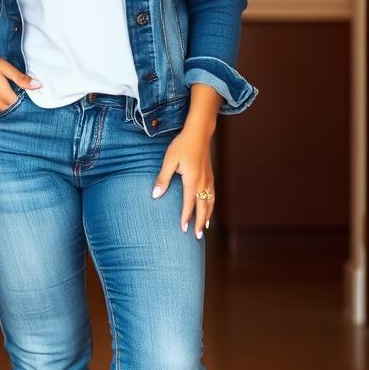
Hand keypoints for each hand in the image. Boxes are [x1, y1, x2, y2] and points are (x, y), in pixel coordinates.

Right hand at [0, 39, 41, 113]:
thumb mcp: (5, 67)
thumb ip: (21, 78)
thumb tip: (38, 85)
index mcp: (5, 96)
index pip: (21, 105)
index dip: (26, 101)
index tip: (28, 95)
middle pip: (12, 111)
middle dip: (17, 106)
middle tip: (19, 97)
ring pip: (1, 114)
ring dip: (6, 109)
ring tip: (8, 100)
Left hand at [151, 122, 215, 237]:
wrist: (198, 133)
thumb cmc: (182, 145)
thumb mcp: (169, 160)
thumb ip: (163, 178)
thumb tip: (155, 195)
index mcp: (191, 181)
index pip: (189, 204)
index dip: (186, 218)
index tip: (183, 230)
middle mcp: (202, 182)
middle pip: (203, 208)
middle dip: (200, 223)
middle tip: (197, 237)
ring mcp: (208, 179)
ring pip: (210, 203)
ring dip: (208, 216)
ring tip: (205, 228)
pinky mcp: (210, 175)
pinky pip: (213, 195)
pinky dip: (211, 205)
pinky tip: (209, 208)